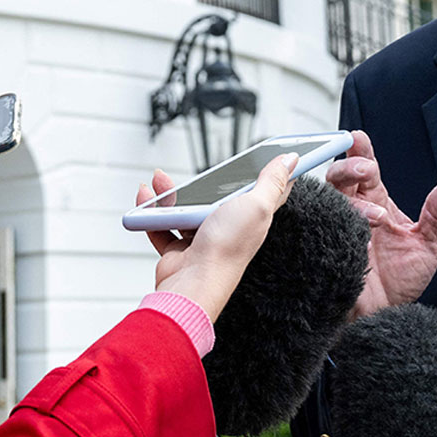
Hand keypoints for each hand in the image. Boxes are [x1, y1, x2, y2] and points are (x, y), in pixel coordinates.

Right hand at [135, 153, 300, 322]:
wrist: (192, 283)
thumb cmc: (226, 248)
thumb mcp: (256, 206)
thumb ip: (272, 181)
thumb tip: (291, 159)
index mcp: (252, 217)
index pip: (265, 191)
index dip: (269, 172)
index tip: (269, 153)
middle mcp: (228, 227)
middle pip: (217, 195)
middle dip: (203, 180)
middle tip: (198, 171)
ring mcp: (203, 238)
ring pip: (186, 207)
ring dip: (169, 194)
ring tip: (159, 182)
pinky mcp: (179, 248)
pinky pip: (163, 225)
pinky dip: (151, 213)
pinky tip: (146, 200)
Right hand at [325, 130, 436, 316]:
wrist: (386, 318)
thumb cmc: (402, 281)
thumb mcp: (429, 245)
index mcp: (376, 202)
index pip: (364, 169)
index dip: (359, 151)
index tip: (358, 138)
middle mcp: (353, 211)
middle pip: (339, 176)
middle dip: (350, 167)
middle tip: (367, 171)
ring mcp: (337, 228)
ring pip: (328, 198)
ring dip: (351, 200)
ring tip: (376, 217)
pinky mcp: (326, 248)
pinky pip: (319, 227)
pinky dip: (334, 224)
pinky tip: (355, 236)